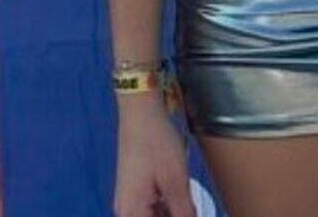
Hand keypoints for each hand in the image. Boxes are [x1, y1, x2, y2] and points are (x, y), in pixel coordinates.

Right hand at [114, 95, 193, 216]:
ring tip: (189, 202)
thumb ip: (184, 212)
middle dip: (175, 215)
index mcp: (132, 213)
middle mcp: (126, 210)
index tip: (191, 211)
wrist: (141, 111)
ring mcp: (129, 198)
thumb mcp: (175, 180)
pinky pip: (151, 206)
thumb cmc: (156, 142)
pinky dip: (167, 205)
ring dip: (172, 212)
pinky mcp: (134, 188)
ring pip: (154, 215)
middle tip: (191, 206)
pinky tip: (181, 195)